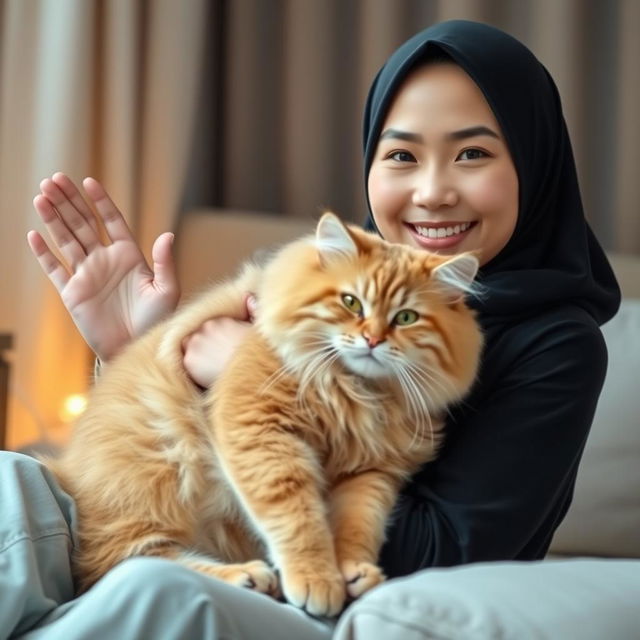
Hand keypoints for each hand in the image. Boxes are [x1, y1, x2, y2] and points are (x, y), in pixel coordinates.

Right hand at [28, 173, 179, 361]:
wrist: (137, 348)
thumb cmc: (156, 320)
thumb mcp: (166, 290)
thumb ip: (165, 262)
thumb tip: (168, 234)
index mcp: (129, 256)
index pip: (112, 221)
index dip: (100, 202)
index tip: (88, 181)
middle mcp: (106, 261)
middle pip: (84, 224)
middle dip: (69, 201)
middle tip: (55, 179)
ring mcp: (87, 275)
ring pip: (67, 240)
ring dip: (54, 218)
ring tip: (41, 195)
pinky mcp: (73, 293)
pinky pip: (55, 268)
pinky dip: (44, 253)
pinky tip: (35, 234)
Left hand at [182, 294, 256, 387]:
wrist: (248, 373)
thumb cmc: (258, 354)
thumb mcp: (260, 329)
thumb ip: (254, 310)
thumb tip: (248, 297)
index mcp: (222, 320)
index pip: (212, 326)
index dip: (218, 336)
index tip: (223, 346)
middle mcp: (206, 328)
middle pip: (200, 334)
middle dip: (206, 343)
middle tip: (216, 356)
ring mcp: (196, 343)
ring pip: (190, 346)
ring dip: (197, 353)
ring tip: (209, 365)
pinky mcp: (189, 360)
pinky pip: (187, 362)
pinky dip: (194, 368)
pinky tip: (206, 373)